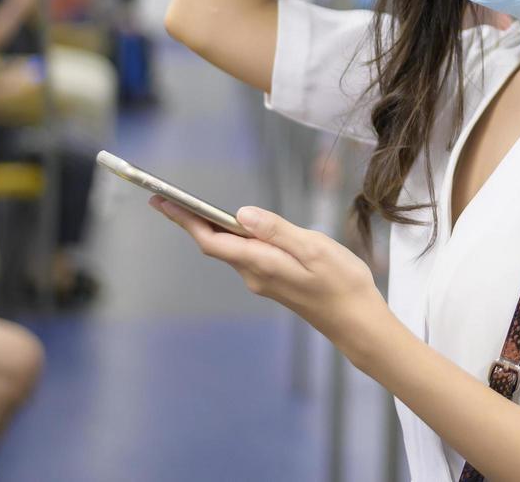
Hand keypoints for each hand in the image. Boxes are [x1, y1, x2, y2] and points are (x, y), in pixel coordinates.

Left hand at [151, 197, 389, 348]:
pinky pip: (248, 256)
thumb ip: (276, 230)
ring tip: (197, 207)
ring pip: (232, 250)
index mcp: (261, 264)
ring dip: (213, 228)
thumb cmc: (341, 283)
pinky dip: (236, 238)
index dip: (185, 219)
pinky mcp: (275, 282)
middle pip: (216, 244)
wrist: (356, 321)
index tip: (162, 201)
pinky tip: (241, 227)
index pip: (212, 239)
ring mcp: (264, 280)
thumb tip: (241, 214)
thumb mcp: (313, 248)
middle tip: (170, 198)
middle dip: (192, 221)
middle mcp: (254, 275)